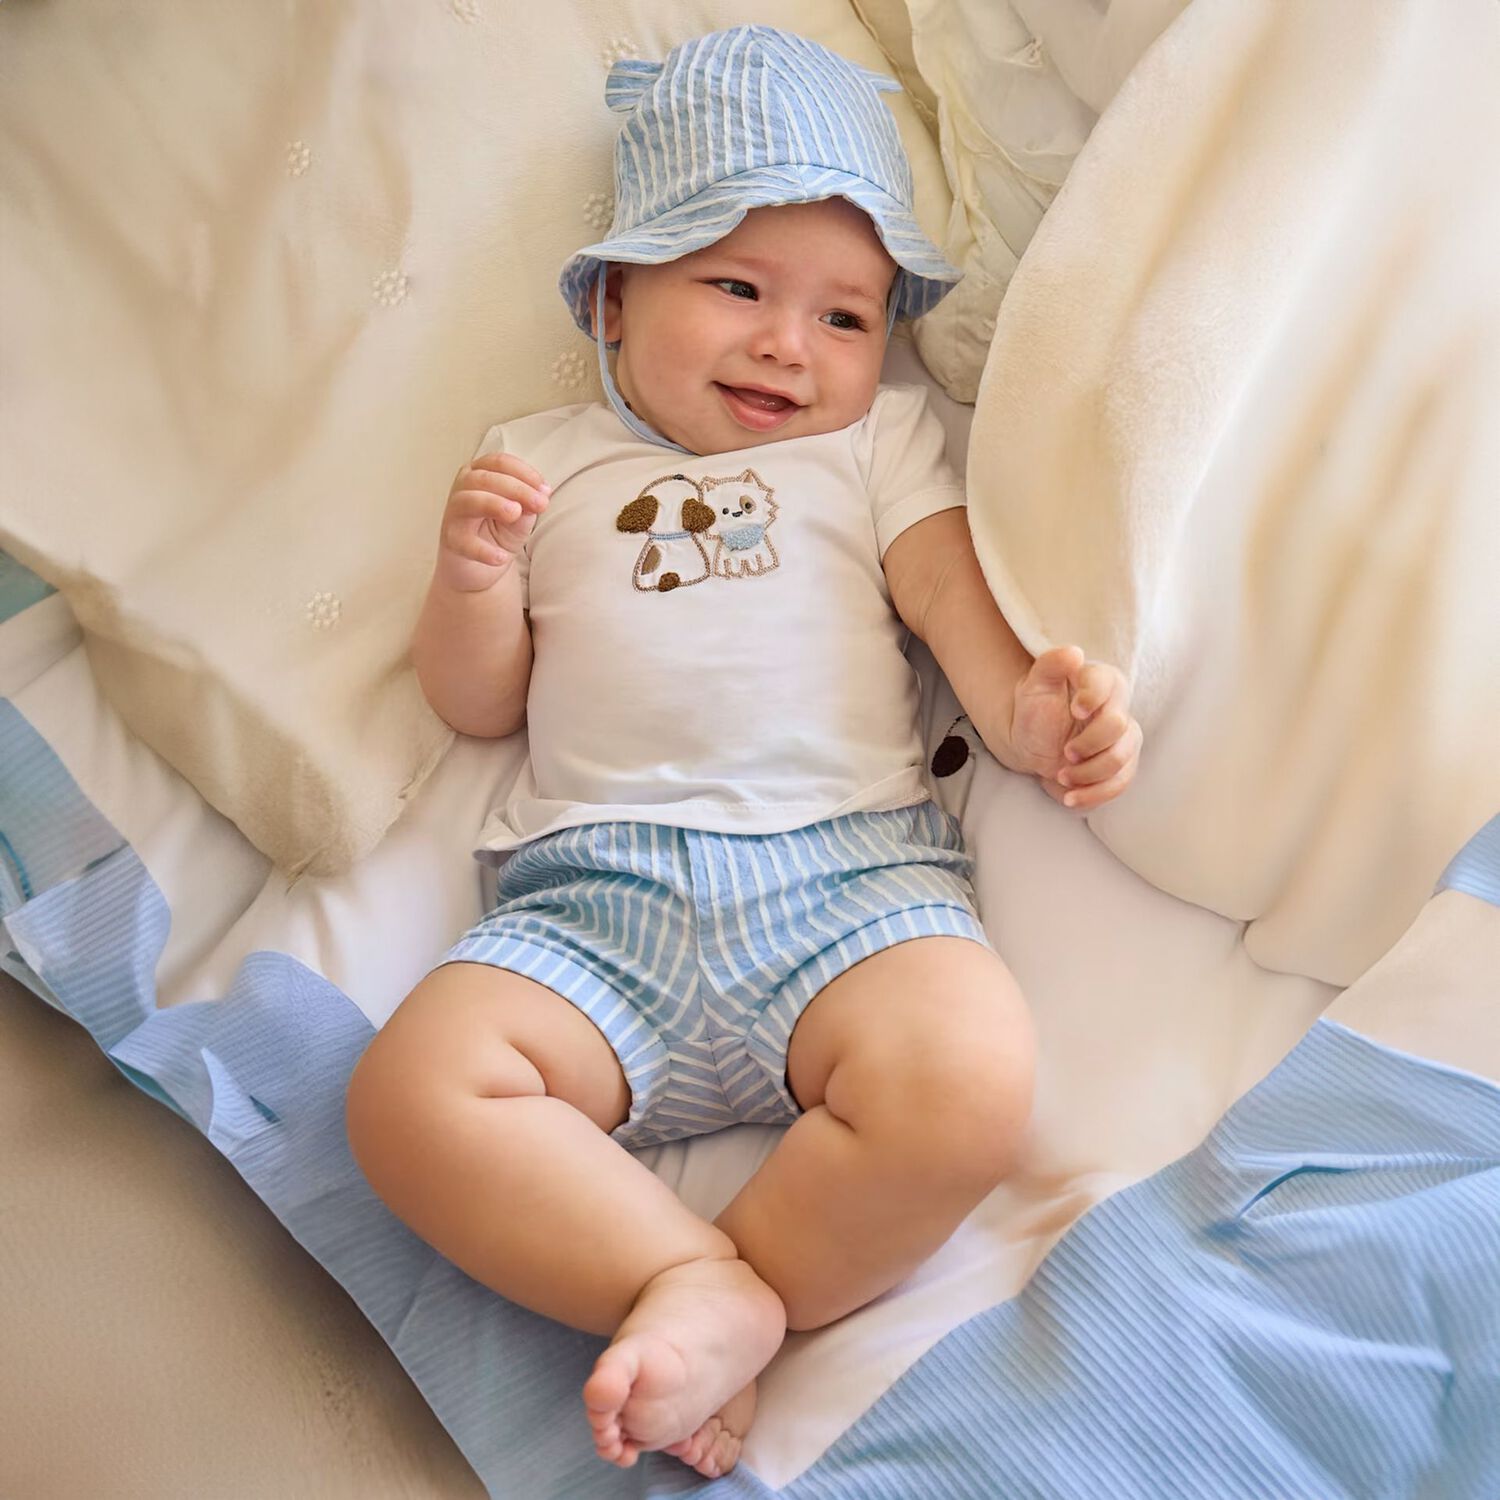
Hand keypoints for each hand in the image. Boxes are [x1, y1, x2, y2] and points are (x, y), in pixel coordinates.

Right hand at [436, 452, 551, 591]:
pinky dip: (484, 551)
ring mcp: (455, 512)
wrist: (481, 562)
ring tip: (515, 513)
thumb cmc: (499, 529)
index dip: (524, 473)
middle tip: (540, 503)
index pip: (500, 462)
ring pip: (470, 501)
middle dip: (517, 488)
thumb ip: (528, 505)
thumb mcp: (521, 514)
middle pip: (486, 478)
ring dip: (495, 504)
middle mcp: (463, 487)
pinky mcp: (452, 539)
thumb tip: (540, 497)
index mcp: (480, 473)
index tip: (545, 489)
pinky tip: (501, 557)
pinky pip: (466, 542)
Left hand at [1008, 645, 1141, 809]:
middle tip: (1065, 752)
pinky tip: (1070, 798)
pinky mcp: (1122, 766)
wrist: (1031, 743)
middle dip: (1088, 745)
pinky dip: (1094, 794)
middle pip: (1117, 727)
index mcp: (1102, 682)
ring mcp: (1124, 739)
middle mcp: (1118, 709)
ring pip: (1121, 759)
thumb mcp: (1035, 684)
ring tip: (1061, 776)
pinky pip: (1120, 783)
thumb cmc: (1035, 709)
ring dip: (1088, 774)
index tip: (1076, 709)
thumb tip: (1074, 653)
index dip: (1094, 698)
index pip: (1108, 685)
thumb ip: (1051, 664)